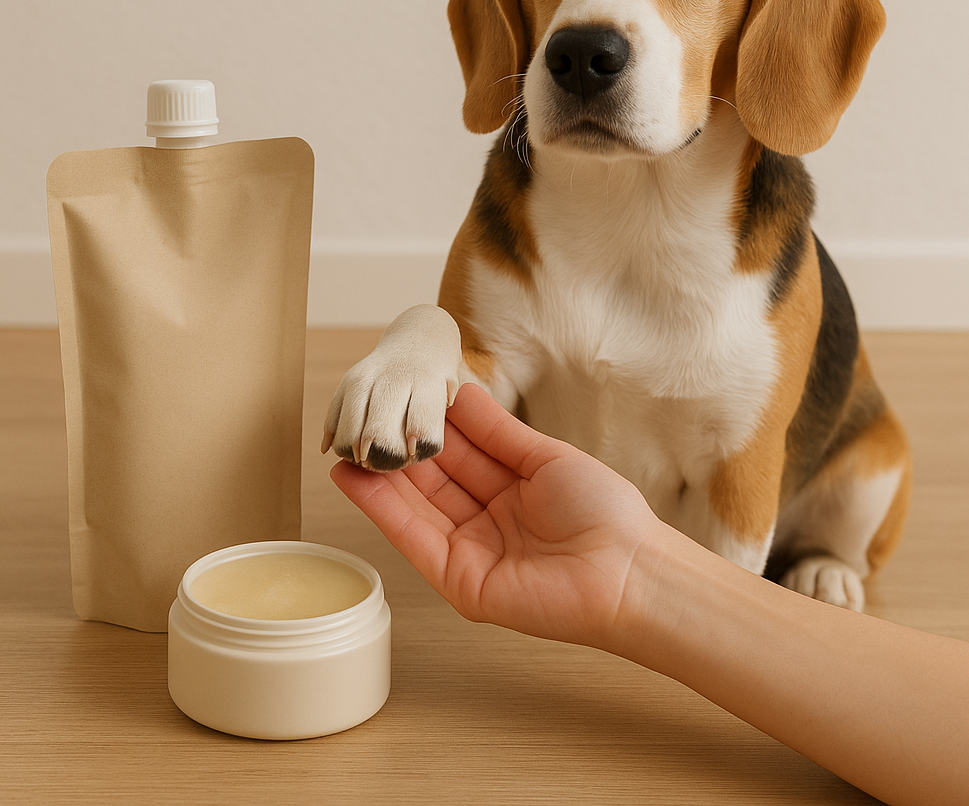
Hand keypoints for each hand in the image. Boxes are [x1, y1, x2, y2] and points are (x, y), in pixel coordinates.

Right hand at [331, 383, 664, 651]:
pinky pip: (415, 538)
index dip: (428, 428)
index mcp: (511, 490)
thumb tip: (460, 392)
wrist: (629, 569)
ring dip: (377, 476)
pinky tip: (355, 478)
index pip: (458, 453)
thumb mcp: (545, 457)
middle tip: (361, 418)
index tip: (398, 397)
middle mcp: (486, 520)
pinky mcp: (458, 580)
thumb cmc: (603, 511)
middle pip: (432, 478)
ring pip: (415, 506)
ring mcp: (470, 551)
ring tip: (344, 443)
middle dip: (396, 449)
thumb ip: (497, 431)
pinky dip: (381, 509)